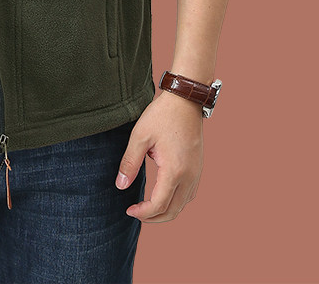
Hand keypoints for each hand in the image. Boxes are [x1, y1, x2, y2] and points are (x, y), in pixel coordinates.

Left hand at [115, 89, 203, 221]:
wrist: (185, 101)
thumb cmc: (161, 116)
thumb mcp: (140, 136)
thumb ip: (129, 162)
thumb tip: (120, 186)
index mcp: (175, 170)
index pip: (159, 204)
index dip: (143, 212)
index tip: (128, 210)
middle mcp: (189, 176)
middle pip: (173, 211)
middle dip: (153, 218)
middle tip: (135, 213)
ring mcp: (197, 173)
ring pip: (182, 205)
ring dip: (165, 211)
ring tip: (146, 208)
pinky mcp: (198, 168)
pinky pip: (189, 195)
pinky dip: (176, 202)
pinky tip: (163, 196)